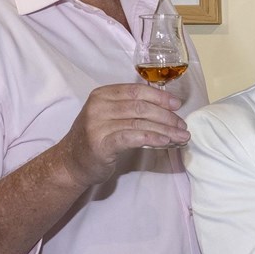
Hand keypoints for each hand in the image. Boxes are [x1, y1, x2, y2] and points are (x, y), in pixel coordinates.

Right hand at [58, 83, 188, 185]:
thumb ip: (131, 108)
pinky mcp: (101, 144)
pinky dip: (152, 138)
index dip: (160, 97)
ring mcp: (97, 125)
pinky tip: (166, 142)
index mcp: (102, 94)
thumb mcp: (110, 116)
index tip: (177, 105)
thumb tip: (167, 107)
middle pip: (141, 107)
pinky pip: (132, 138)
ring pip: (140, 122)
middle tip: (183, 126)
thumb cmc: (97, 139)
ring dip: (166, 130)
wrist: (71, 163)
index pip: (136, 90)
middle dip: (167, 116)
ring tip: (181, 137)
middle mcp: (98, 106)